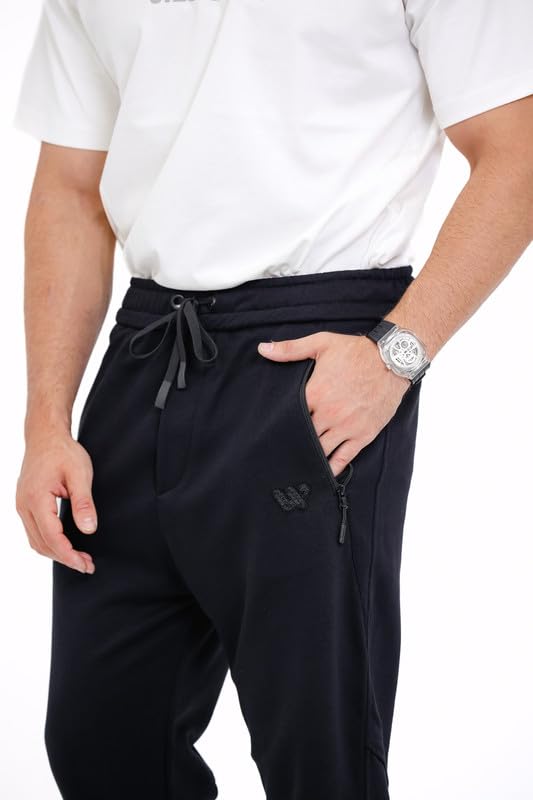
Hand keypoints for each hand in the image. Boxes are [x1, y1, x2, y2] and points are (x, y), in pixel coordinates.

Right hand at [16, 428, 96, 573]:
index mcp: (36, 499)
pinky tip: (66, 544)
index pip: (52, 537)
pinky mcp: (25, 504)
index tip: (85, 564)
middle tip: (87, 565)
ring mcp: (21, 506)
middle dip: (64, 558)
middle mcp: (24, 506)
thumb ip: (84, 503)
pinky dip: (49, 542)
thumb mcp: (80, 474)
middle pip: (42, 544)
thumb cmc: (63, 452)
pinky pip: (34, 531)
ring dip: (57, 553)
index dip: (69, 555)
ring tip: (79, 558)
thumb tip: (88, 529)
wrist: (45, 436)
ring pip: (36, 540)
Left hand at [258, 332, 410, 477]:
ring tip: (297, 465)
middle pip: (303, 436)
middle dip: (293, 442)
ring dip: (309, 456)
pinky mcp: (363, 434)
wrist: (392, 359)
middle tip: (280, 451)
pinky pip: (344, 458)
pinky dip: (332, 468)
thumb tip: (263, 349)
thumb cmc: (356, 351)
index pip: (289, 416)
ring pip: (321, 450)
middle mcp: (329, 414)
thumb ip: (290, 349)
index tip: (271, 430)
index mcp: (315, 393)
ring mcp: (347, 427)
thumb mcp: (321, 343)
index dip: (280, 424)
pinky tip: (322, 473)